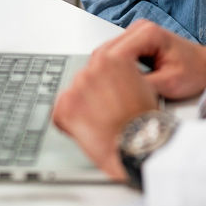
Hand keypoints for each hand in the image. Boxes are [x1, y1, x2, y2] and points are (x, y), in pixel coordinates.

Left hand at [52, 46, 158, 181]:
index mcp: (113, 59)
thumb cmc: (145, 122)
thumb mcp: (143, 85)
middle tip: (105, 110)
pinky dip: (70, 123)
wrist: (137, 146)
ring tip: (100, 122)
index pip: (99, 61)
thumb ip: (123, 75)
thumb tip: (113, 79)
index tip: (104, 89)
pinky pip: (60, 113)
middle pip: (86, 78)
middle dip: (93, 93)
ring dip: (82, 107)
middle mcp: (91, 70)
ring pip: (73, 94)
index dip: (104, 79)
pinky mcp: (65, 108)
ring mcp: (76, 88)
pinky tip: (88, 129)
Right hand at [101, 20, 205, 99]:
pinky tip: (121, 88)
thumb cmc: (196, 72)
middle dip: (106, 75)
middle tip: (108, 98)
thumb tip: (119, 92)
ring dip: (110, 75)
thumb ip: (142, 85)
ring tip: (116, 94)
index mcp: (148, 33)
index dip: (107, 76)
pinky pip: (117, 58)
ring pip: (110, 56)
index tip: (107, 94)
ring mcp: (137, 34)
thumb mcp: (169, 84)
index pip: (113, 54)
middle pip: (107, 53)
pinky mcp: (136, 44)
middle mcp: (140, 29)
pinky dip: (117, 73)